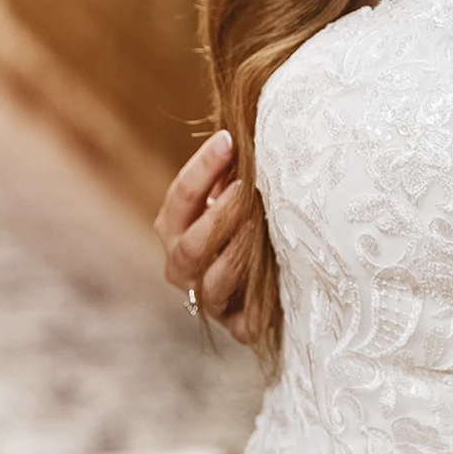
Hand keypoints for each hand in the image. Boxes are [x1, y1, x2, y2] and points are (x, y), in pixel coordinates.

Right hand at [154, 130, 255, 342]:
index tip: (229, 140)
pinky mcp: (237, 325)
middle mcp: (183, 265)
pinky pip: (243, 320)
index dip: (202, 168)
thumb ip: (233, 169)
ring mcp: (207, 298)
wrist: (271, 277)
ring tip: (262, 226)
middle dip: (219, 215)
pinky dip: (258, 304)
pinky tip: (277, 283)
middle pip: (191, 244)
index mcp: (175, 228)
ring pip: (214, 282)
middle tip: (246, 186)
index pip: (180, 198)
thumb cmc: (250, 217)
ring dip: (237, 254)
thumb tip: (244, 128)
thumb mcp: (236, 191)